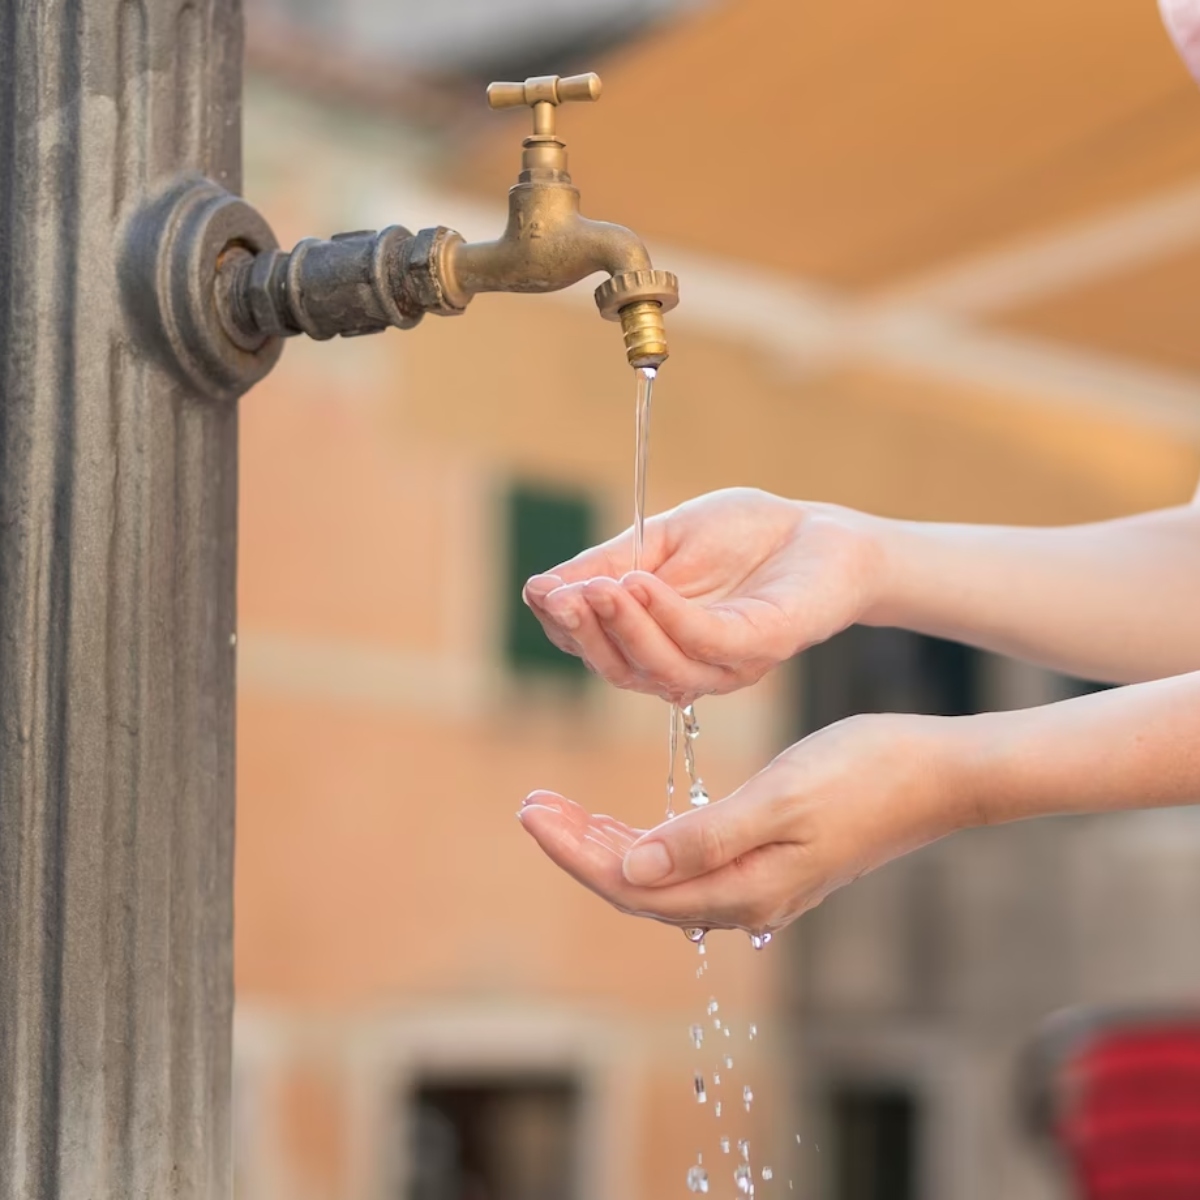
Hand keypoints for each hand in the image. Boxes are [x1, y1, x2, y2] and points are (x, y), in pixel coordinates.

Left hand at [517, 713, 968, 933]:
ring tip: (561, 810)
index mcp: (742, 887)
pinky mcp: (770, 862)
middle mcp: (745, 898)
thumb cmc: (866, 773)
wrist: (938, 773)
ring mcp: (759, 883)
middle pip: (638, 886)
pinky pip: (688, 863)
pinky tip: (628, 823)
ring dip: (607, 844)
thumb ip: (705, 838)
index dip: (575, 851)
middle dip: (579, 847)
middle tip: (531, 805)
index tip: (531, 811)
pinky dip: (647, 842)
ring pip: (659, 876)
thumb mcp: (781, 798)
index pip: (632, 883)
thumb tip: (631, 867)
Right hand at [522, 488, 880, 701]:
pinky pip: (705, 643)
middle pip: (620, 669)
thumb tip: (540, 589)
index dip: (564, 624)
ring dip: (621, 628)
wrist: (821, 528)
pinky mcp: (761, 646)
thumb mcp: (660, 541)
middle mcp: (686, 665)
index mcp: (656, 643)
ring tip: (596, 588)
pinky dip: (667, 616)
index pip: (596, 647)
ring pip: (659, 667)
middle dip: (584, 634)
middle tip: (558, 597)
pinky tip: (641, 584)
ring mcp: (725, 664)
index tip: (540, 590)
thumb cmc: (744, 536)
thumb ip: (608, 565)